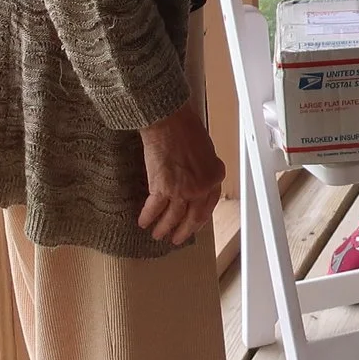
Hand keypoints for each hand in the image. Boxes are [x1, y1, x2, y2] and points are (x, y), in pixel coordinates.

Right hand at [137, 102, 224, 245]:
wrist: (169, 120)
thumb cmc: (185, 128)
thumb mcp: (205, 151)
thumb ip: (203, 170)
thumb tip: (196, 180)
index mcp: (215, 176)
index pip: (210, 205)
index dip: (199, 219)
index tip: (193, 225)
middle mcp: (202, 187)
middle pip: (194, 217)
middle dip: (184, 231)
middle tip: (177, 239)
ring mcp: (183, 190)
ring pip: (173, 217)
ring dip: (164, 228)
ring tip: (158, 234)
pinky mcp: (163, 188)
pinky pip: (154, 209)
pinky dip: (148, 217)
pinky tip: (143, 222)